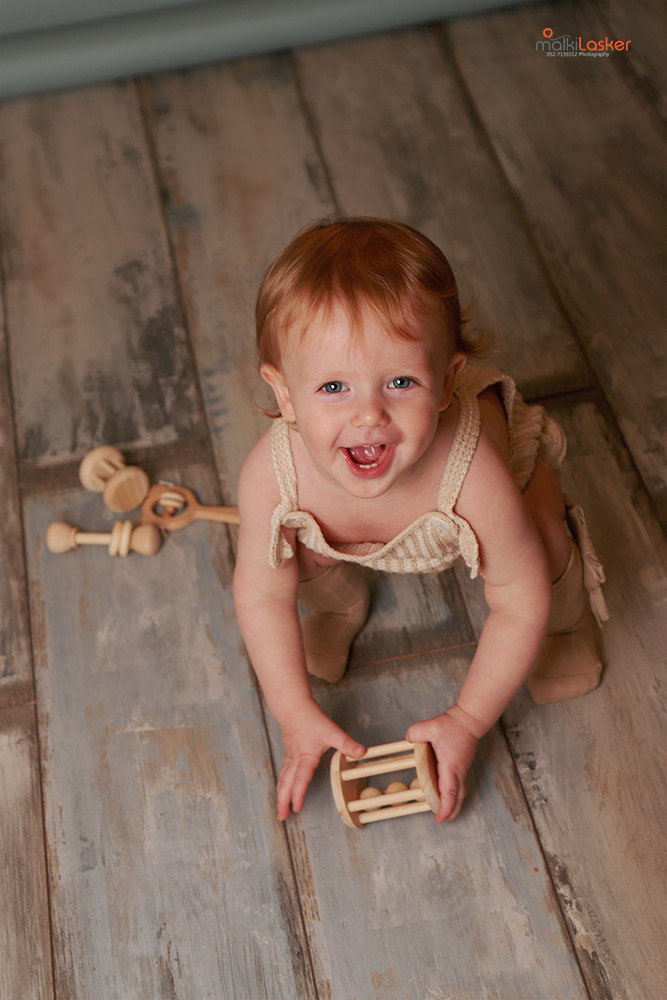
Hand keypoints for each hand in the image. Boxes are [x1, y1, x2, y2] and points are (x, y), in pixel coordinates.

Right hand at [276, 700, 364, 820]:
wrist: (293, 706)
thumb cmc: (310, 718)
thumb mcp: (332, 731)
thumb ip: (347, 744)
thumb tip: (362, 752)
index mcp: (306, 757)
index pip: (301, 779)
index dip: (298, 794)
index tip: (297, 807)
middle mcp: (296, 759)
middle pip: (286, 783)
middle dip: (283, 801)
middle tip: (281, 816)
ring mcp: (290, 755)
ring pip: (283, 778)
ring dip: (281, 794)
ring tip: (281, 808)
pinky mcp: (289, 751)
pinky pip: (283, 771)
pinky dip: (282, 783)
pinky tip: (284, 786)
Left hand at [406, 706, 482, 822]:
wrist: (470, 719)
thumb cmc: (453, 725)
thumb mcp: (431, 726)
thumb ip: (416, 732)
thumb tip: (408, 738)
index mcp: (451, 766)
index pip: (449, 791)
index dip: (445, 807)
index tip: (440, 818)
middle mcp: (458, 771)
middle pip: (458, 797)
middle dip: (451, 811)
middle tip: (442, 820)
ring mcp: (462, 769)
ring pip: (460, 792)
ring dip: (454, 804)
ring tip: (445, 812)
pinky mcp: (462, 765)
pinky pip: (459, 785)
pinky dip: (454, 794)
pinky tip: (446, 794)